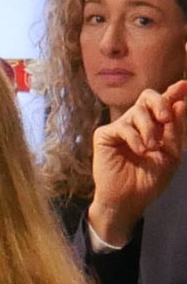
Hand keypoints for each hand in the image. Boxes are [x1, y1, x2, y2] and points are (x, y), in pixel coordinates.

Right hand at [89, 81, 186, 248]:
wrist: (130, 199)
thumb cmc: (149, 180)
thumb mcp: (171, 155)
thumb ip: (175, 131)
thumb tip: (180, 104)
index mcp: (155, 127)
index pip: (165, 104)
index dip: (174, 92)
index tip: (185, 84)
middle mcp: (137, 123)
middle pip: (147, 97)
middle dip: (160, 103)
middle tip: (166, 119)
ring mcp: (120, 128)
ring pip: (137, 112)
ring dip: (150, 130)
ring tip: (151, 148)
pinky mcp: (105, 135)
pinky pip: (123, 126)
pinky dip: (135, 138)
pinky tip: (140, 150)